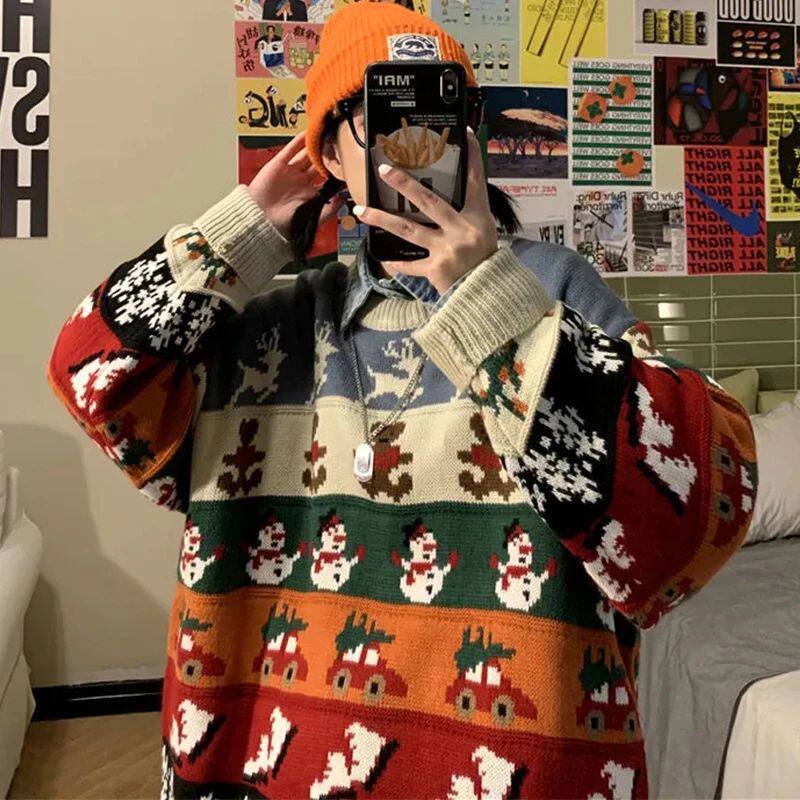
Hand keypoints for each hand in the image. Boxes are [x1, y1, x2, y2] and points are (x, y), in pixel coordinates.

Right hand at [246, 130, 344, 238]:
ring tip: (326, 135)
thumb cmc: (286, 221)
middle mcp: (302, 180)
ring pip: (306, 154)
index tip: (347, 163)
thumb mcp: (314, 216)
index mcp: (311, 193)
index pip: (327, 178)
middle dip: (328, 155)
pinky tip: (308, 133)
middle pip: (318, 163)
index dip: (336, 170)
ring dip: (315, 146)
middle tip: (339, 145)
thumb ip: (331, 207)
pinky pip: (291, 149)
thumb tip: (345, 197)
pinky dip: (299, 141)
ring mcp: (291, 171)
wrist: (262, 218)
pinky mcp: (279, 164)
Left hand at [352, 127, 497, 293]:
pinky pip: (411, 264)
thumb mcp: (485, 232)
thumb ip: (466, 214)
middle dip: (405, 184)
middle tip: (384, 169)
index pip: (475, 181)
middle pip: (429, 201)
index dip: (472, 157)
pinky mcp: (435, 269)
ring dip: (383, 219)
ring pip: (409, 229)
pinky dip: (398, 263)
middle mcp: (461, 230)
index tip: (464, 134)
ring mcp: (446, 249)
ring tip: (361, 209)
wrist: (488, 295)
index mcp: (478, 218)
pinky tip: (385, 259)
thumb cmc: (485, 260)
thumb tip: (441, 197)